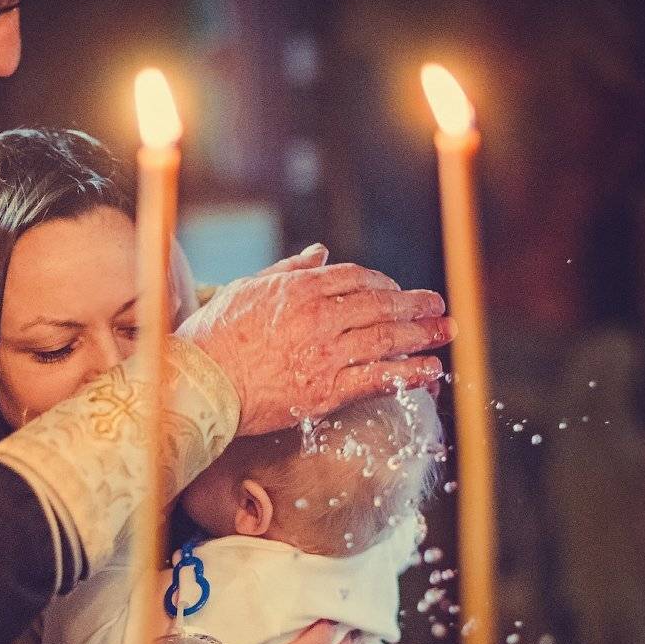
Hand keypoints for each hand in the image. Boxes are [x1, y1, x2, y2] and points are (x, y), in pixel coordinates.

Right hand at [176, 245, 453, 435]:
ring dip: (422, 335)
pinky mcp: (327, 391)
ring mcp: (325, 354)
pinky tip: (430, 371)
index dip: (384, 285)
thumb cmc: (214, 338)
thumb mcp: (248, 289)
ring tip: (445, 333)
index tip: (398, 292)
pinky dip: (409, 373)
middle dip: (416, 305)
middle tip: (439, 306)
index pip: (356, 279)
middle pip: (380, 306)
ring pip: (386, 339)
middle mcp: (318, 317)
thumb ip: (289, 270)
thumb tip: (320, 253)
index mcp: (299, 289)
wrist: (199, 385)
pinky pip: (379, 379)